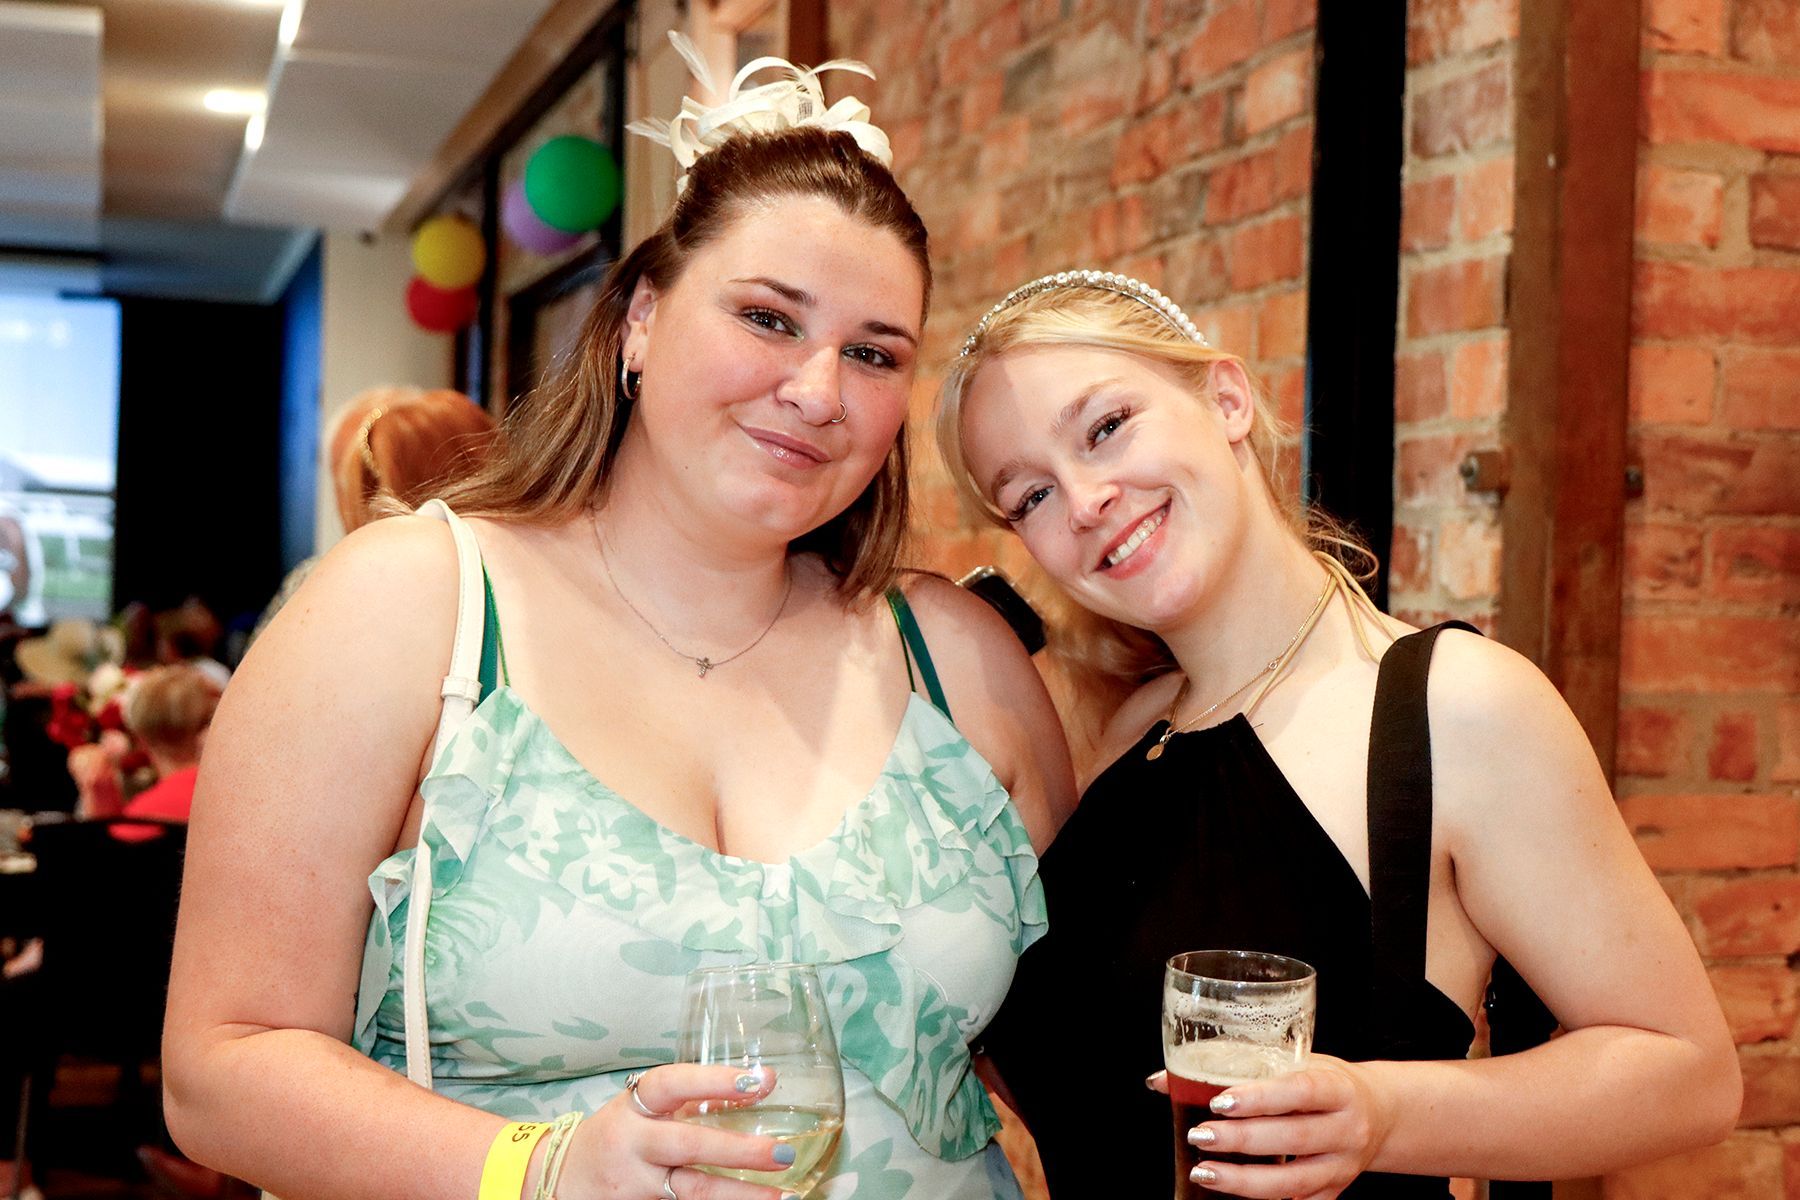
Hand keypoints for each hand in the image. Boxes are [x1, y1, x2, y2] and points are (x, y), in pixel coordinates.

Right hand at [556, 1064, 802, 1199]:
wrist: (560, 1179)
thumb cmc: (617, 1136)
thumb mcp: (642, 1109)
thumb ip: (694, 1098)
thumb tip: (762, 1082)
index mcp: (634, 1108)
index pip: (673, 1084)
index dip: (714, 1081)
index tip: (757, 1081)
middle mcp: (632, 1145)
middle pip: (689, 1146)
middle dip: (740, 1151)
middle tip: (783, 1152)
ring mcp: (634, 1185)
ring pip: (692, 1192)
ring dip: (741, 1194)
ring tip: (783, 1194)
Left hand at [1150, 1056, 1395, 1199]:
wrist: (1380, 1113)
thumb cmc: (1324, 1081)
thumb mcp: (1292, 1062)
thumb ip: (1235, 1067)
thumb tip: (1162, 1079)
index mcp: (1338, 1088)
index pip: (1299, 1091)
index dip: (1259, 1098)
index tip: (1220, 1102)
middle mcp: (1347, 1129)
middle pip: (1292, 1138)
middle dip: (1241, 1140)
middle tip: (1200, 1136)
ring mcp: (1343, 1166)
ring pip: (1293, 1182)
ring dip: (1244, 1181)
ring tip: (1204, 1173)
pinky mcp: (1335, 1192)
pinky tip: (1232, 1197)